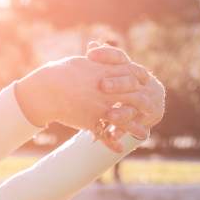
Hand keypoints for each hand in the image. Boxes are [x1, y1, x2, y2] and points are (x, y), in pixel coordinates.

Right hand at [14, 54, 144, 135]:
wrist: (46, 89)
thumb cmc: (61, 72)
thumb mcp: (82, 62)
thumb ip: (96, 59)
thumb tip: (99, 50)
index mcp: (107, 73)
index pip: (133, 76)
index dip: (141, 81)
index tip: (146, 85)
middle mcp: (108, 91)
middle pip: (135, 97)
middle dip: (145, 104)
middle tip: (153, 110)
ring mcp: (101, 107)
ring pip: (124, 119)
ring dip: (135, 128)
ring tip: (144, 134)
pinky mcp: (91, 121)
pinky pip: (105, 133)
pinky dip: (111, 143)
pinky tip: (118, 149)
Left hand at [86, 42, 165, 146]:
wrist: (149, 105)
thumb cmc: (125, 87)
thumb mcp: (114, 74)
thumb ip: (104, 61)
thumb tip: (91, 43)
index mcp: (131, 67)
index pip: (120, 57)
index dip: (107, 54)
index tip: (89, 54)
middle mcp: (143, 81)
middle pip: (132, 79)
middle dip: (118, 83)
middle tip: (102, 86)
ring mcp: (149, 98)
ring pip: (138, 101)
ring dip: (123, 110)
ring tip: (109, 116)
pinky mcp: (150, 115)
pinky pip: (139, 122)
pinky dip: (126, 128)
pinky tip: (113, 135)